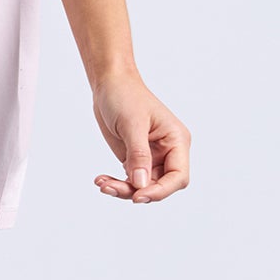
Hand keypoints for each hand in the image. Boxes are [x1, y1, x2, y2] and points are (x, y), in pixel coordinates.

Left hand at [90, 70, 190, 203]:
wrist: (110, 84)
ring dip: (123, 189)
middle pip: (160, 185)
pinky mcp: (136, 159)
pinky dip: (116, 183)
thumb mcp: (132, 125)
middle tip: (110, 188)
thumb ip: (139, 156)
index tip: (138, 195)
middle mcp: (168, 152)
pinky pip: (130, 180)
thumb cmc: (126, 95)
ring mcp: (152, 157)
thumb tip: (141, 185)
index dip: (161, 191)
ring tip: (102, 184)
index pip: (178, 176)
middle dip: (137, 191)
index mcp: (176, 140)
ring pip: (143, 186)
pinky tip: (101, 180)